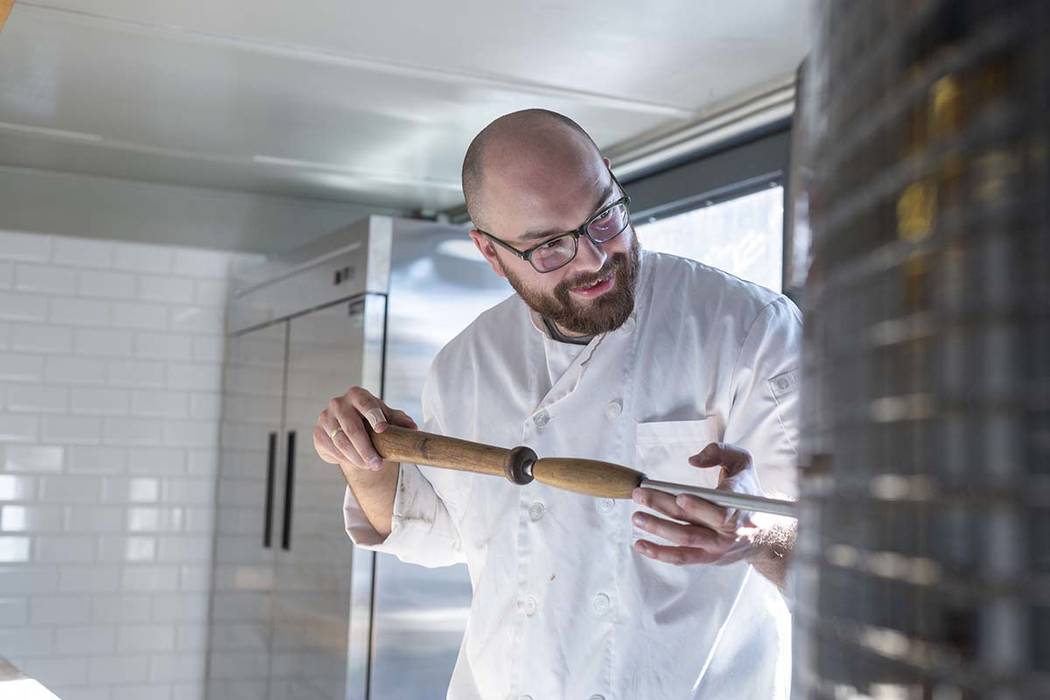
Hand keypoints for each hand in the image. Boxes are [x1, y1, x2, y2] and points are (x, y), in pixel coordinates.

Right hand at [313, 386, 417, 470]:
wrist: (348, 429)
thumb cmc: (372, 420)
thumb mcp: (386, 417)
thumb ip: (399, 420)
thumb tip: (412, 427)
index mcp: (357, 395)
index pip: (366, 404)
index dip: (374, 416)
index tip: (382, 429)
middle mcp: (338, 404)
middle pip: (352, 428)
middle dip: (366, 449)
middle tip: (378, 464)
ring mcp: (326, 418)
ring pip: (342, 443)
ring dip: (357, 458)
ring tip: (371, 467)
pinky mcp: (319, 434)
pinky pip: (333, 450)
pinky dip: (346, 459)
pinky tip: (358, 464)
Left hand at [631, 442, 785, 573]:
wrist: (765, 533)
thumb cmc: (748, 491)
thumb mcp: (742, 463)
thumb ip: (720, 453)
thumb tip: (693, 460)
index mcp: (738, 506)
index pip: (720, 511)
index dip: (700, 506)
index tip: (680, 496)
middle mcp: (728, 530)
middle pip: (692, 521)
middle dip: (662, 506)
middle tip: (639, 494)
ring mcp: (716, 547)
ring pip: (684, 540)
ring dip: (657, 529)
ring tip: (636, 517)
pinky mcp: (707, 558)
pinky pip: (681, 558)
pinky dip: (659, 553)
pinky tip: (639, 544)